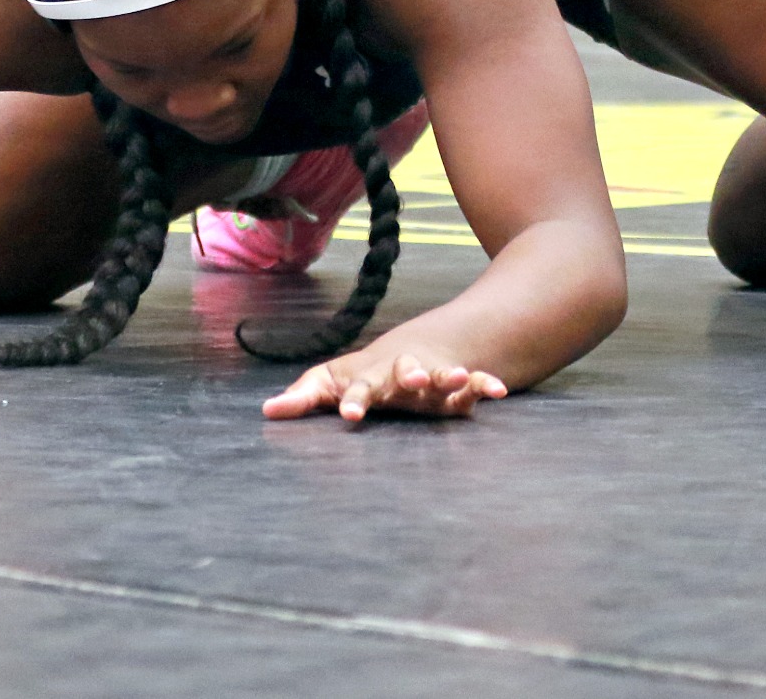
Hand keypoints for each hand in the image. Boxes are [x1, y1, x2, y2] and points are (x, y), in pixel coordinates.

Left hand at [261, 348, 508, 426]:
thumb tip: (267, 410)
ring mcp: (431, 378)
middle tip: (413, 380)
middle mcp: (402, 374)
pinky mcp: (454, 387)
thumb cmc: (364, 374)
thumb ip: (304, 397)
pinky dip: (484, 385)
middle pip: (405, 371)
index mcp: (370, 377)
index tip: (350, 416)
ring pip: (441, 374)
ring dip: (449, 375)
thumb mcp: (332, 382)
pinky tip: (499, 391)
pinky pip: (473, 385)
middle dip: (410, 374)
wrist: (413, 348)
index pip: (359, 387)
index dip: (354, 400)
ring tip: (461, 377)